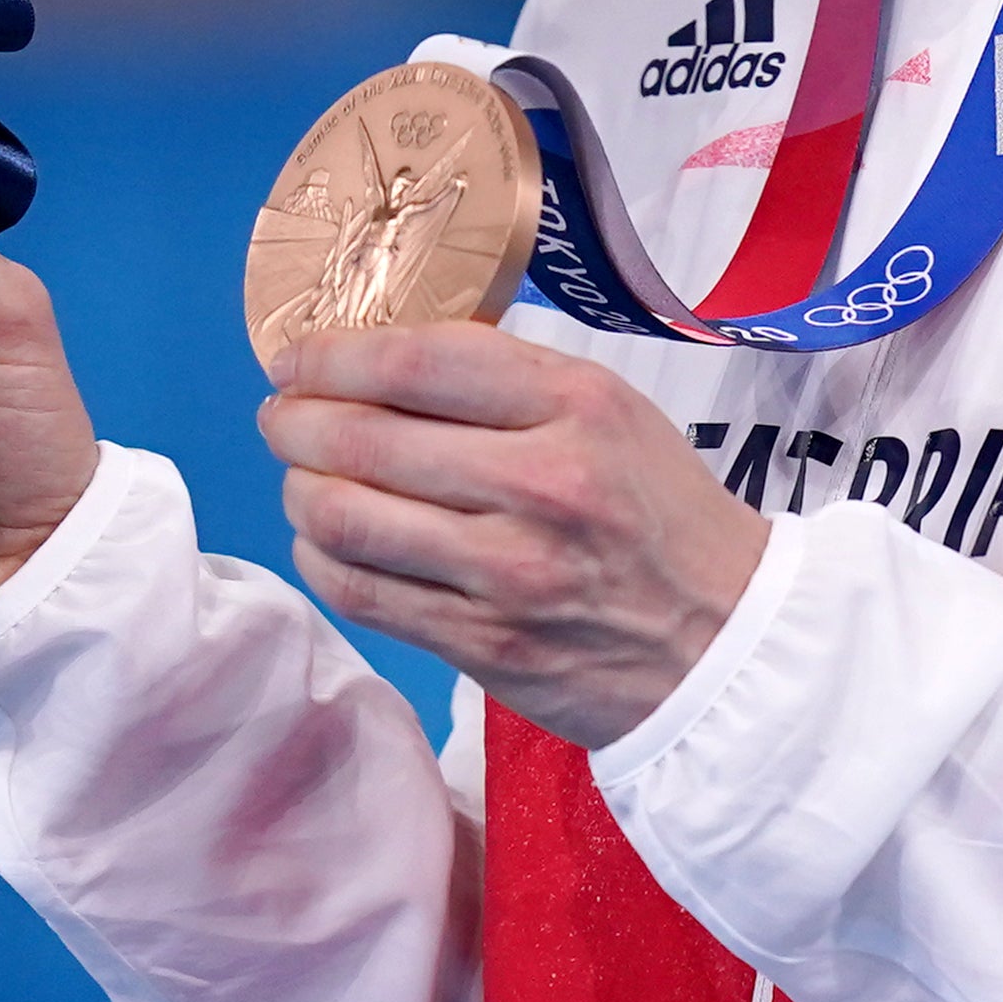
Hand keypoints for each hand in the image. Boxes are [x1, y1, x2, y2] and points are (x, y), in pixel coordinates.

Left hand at [260, 324, 770, 749]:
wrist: (722, 640)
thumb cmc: (655, 510)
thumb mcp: (610, 410)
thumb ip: (505, 379)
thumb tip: (374, 358)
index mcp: (576, 405)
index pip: (416, 363)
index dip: (331, 356)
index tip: (294, 357)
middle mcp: (542, 483)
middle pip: (365, 438)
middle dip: (295, 421)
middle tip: (280, 417)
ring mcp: (509, 573)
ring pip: (346, 519)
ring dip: (298, 491)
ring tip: (299, 479)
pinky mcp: (485, 645)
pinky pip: (362, 594)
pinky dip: (320, 559)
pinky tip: (325, 541)